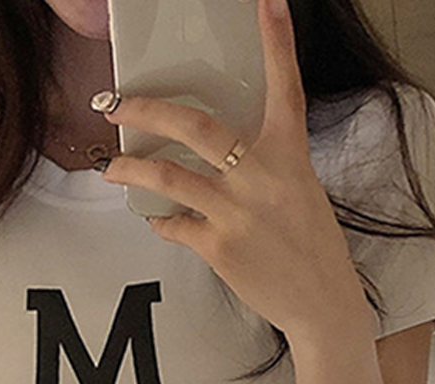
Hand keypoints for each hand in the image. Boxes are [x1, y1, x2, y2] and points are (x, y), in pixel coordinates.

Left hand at [99, 0, 373, 342]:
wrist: (322, 302)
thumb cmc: (313, 248)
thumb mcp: (300, 193)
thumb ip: (263, 168)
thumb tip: (219, 157)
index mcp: (290, 156)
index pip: (285, 87)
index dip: (277, 41)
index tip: (267, 3)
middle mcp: (262, 177)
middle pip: (196, 127)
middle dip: (147, 109)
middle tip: (117, 103)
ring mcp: (237, 212)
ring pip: (169, 178)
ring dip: (132, 170)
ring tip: (112, 169)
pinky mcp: (218, 247)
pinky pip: (174, 225)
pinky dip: (162, 222)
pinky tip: (157, 221)